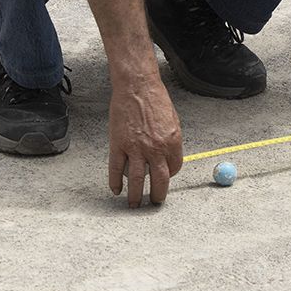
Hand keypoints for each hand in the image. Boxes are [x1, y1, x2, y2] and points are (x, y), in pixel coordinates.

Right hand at [108, 79, 183, 206]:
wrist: (136, 86)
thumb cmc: (155, 100)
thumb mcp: (172, 121)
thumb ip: (171, 142)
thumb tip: (169, 158)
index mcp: (172, 142)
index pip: (174, 168)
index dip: (169, 175)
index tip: (164, 177)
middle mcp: (156, 148)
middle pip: (159, 180)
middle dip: (158, 195)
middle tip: (155, 202)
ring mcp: (136, 148)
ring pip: (138, 180)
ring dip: (136, 196)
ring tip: (135, 204)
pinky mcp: (118, 145)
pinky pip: (117, 169)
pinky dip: (115, 182)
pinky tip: (116, 190)